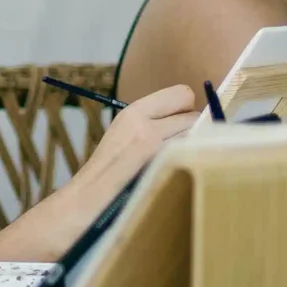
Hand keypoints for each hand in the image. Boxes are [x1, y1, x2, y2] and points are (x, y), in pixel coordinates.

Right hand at [76, 84, 202, 193]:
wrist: (91, 194)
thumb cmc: (110, 168)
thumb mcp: (126, 132)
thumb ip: (154, 121)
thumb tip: (191, 117)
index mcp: (134, 111)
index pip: (182, 93)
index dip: (186, 108)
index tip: (179, 123)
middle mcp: (143, 121)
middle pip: (193, 115)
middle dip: (193, 130)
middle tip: (178, 146)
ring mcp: (152, 143)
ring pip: (195, 135)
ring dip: (193, 146)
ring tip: (176, 159)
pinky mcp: (159, 162)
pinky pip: (190, 152)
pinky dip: (189, 159)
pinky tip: (175, 169)